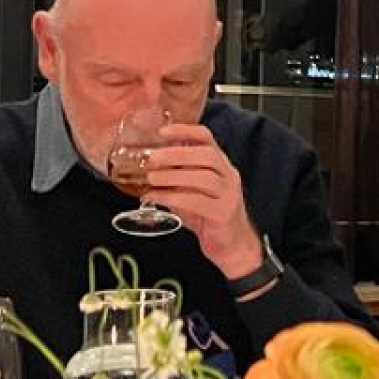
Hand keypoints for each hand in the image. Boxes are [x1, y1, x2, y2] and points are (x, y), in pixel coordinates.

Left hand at [148, 123, 262, 278]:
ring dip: (173, 175)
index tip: (163, 132)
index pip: (208, 139)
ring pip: (204, 177)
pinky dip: (172, 197)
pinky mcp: (223, 213)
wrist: (233, 247)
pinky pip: (197, 201)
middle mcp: (228, 176)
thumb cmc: (210, 218)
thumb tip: (146, 171)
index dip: (186, 131)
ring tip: (151, 178)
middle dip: (177, 153)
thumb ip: (176, 180)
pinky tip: (156, 197)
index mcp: (221, 166)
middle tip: (152, 158)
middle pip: (207, 155)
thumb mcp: (192, 192)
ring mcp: (228, 195)